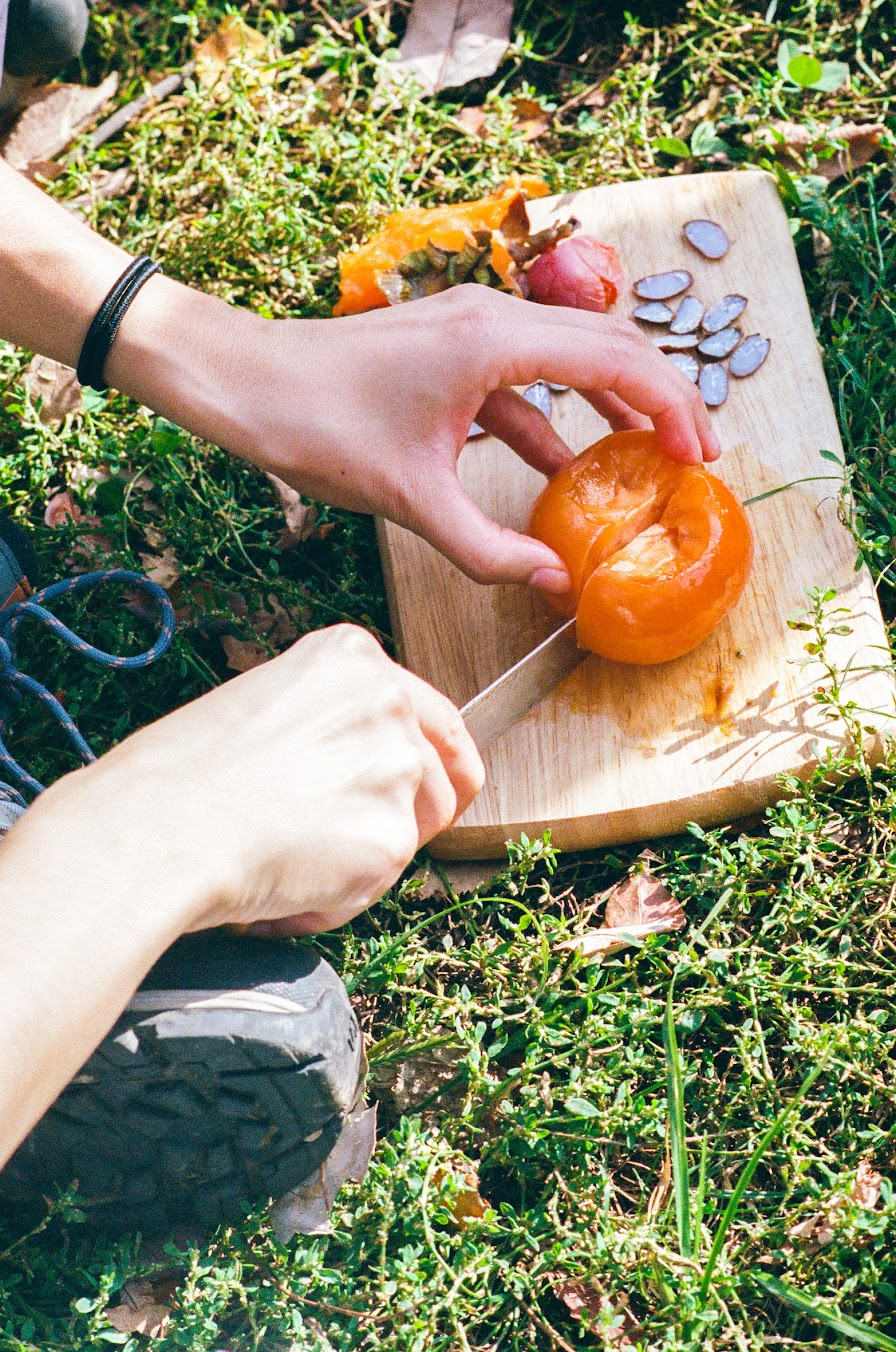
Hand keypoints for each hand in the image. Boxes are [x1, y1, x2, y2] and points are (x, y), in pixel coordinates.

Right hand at [65, 624, 482, 934]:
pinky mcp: (392, 838)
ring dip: (361, 862)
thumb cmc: (182, 775)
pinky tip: (281, 885)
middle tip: (333, 845)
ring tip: (289, 861)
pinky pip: (376, 885)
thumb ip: (330, 726)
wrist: (159, 829)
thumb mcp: (264, 706)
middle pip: (438, 781)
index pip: (436, 719)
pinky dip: (333, 900)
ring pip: (412, 835)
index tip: (443, 792)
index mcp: (353, 658)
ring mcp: (396, 769)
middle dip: (397, 823)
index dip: (439, 766)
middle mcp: (387, 703)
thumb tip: (357, 773)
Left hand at [110, 283, 719, 595]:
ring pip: (567, 359)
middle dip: (658, 400)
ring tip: (643, 461)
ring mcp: (470, 328)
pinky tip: (561, 468)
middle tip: (693, 458)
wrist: (245, 382)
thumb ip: (487, 549)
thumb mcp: (412, 500)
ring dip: (609, 406)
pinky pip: (521, 379)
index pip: (616, 358)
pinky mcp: (448, 350)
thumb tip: (555, 584)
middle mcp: (492, 317)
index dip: (672, 405)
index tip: (700, 455)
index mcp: (494, 340)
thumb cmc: (318, 426)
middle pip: (606, 347)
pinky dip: (550, 418)